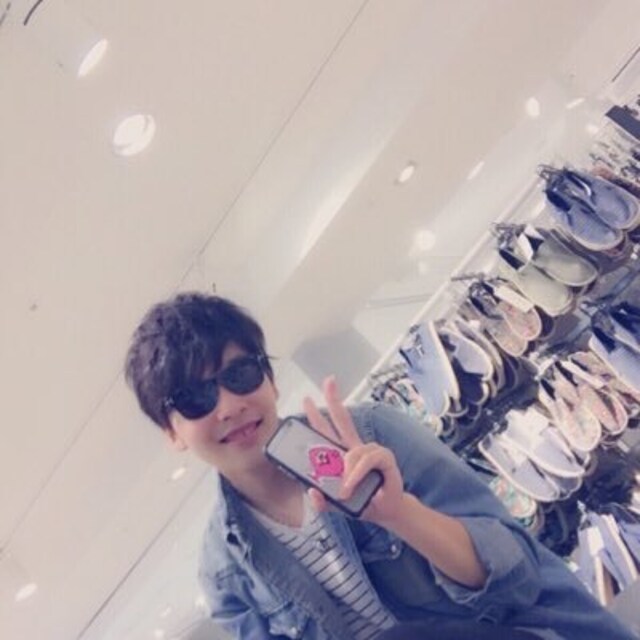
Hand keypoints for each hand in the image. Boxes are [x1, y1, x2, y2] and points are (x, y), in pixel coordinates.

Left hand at [303, 376, 404, 524]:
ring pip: (352, 450)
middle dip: (334, 400)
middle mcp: (356, 447)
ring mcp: (371, 450)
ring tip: (344, 490)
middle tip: (328, 382)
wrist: (386, 512)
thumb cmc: (362, 502)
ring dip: (346, 471)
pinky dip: (357, 473)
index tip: (309, 398)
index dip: (319, 414)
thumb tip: (311, 491)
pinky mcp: (384, 458)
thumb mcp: (335, 504)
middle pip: (342, 419)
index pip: (329, 428)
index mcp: (342, 453)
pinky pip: (366, 459)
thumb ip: (321, 500)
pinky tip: (351, 483)